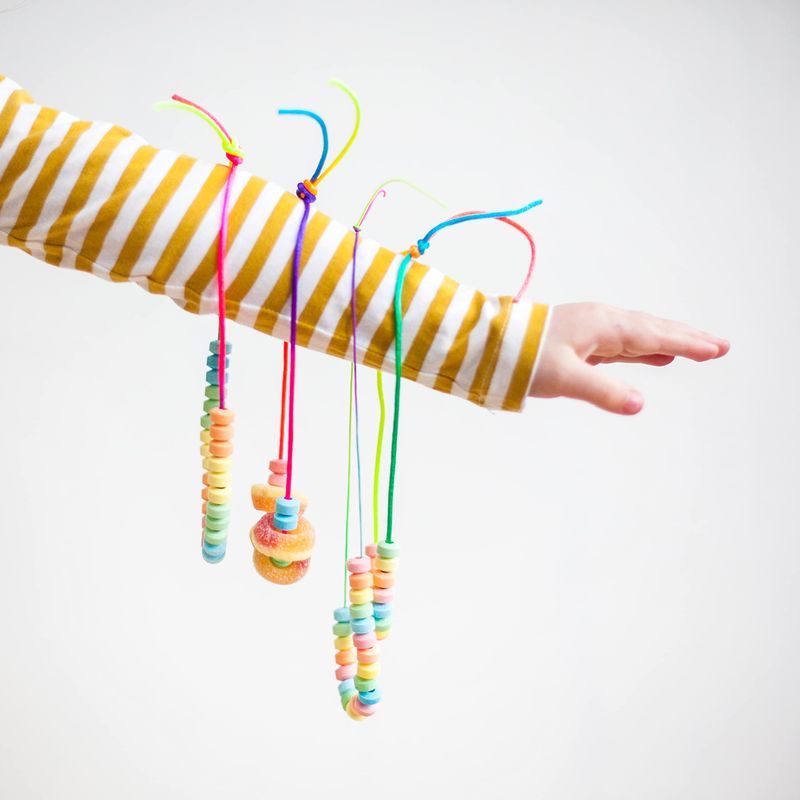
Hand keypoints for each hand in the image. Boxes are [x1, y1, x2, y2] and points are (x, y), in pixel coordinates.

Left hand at [530, 303, 728, 413]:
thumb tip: (639, 404)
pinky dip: (645, 347)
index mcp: (603, 326)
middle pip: (653, 329)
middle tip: (721, 346)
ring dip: (669, 341)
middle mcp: (602, 322)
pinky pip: (623, 342)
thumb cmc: (522, 357)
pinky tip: (654, 355)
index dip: (685, 343)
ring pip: (640, 334)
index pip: (653, 335)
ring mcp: (592, 329)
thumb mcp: (563, 378)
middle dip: (687, 338)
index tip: (715, 349)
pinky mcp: (582, 340)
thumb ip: (601, 391)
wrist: (489, 344)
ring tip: (697, 348)